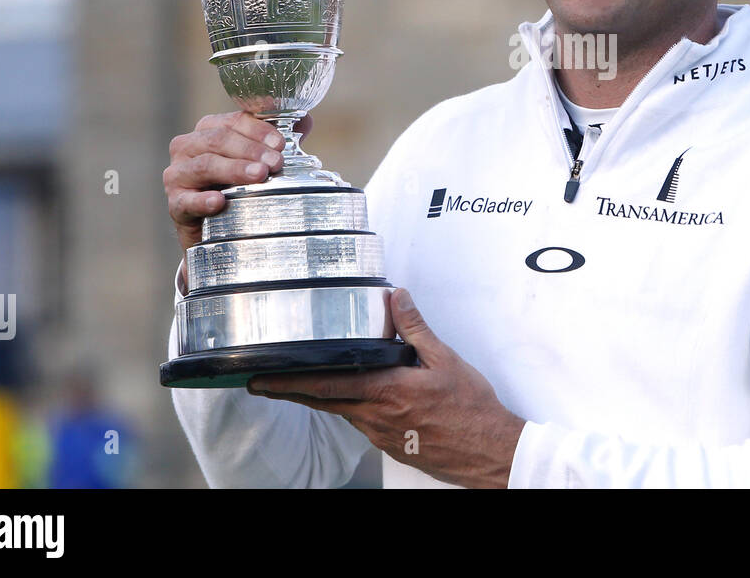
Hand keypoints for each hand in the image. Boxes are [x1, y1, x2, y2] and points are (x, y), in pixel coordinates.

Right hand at [163, 111, 311, 256]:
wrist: (214, 230)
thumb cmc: (237, 186)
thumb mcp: (257, 161)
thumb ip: (279, 139)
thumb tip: (305, 120)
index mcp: (208, 130)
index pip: (233, 121)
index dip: (259, 130)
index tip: (281, 143)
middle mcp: (187, 147)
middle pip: (218, 139)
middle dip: (250, 149)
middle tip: (275, 163)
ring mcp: (177, 175)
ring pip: (204, 165)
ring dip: (233, 169)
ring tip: (259, 175)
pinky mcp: (175, 204)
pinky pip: (186, 201)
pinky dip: (202, 200)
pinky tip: (219, 201)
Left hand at [248, 288, 525, 488]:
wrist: (488, 451)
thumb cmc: (470, 409)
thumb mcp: (445, 359)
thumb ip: (415, 328)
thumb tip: (397, 298)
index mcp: (385, 392)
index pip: (325, 386)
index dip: (288, 383)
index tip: (261, 380)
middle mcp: (376, 417)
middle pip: (323, 402)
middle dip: (291, 391)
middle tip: (263, 383)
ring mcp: (381, 435)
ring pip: (343, 412)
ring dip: (323, 398)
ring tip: (307, 383)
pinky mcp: (391, 446)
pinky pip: (362, 423)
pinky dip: (351, 408)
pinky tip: (358, 398)